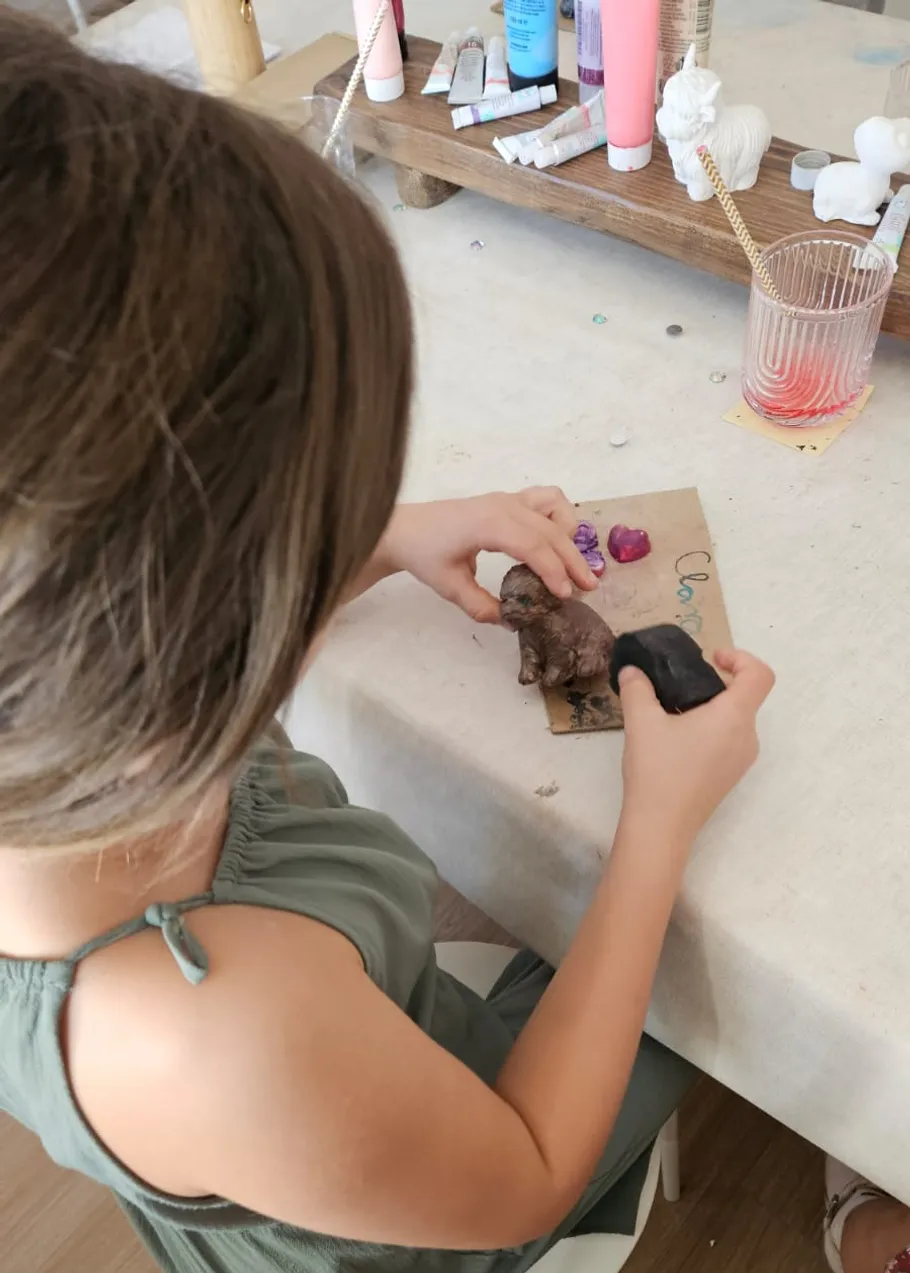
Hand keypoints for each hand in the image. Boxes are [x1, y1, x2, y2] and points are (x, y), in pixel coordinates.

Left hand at [378, 489, 597, 623]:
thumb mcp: (449, 586)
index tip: (565, 596)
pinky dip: (560, 515)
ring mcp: (508, 499)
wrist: (404, 528)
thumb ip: (481, 606)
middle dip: (573, 561)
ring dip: (570, 535)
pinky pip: (546, 498)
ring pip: (555, 508)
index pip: (533, 546)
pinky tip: (557, 540)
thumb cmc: (424, 554)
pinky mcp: (509, 500)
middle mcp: (504, 506)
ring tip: (572, 564)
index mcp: (488, 524)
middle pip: (551, 531)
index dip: (553, 572)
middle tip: (587, 589)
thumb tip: (512, 622)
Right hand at [618, 650, 774, 842]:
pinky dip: (712, 729)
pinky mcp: (730, 776)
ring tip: (675, 712)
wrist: (661, 827)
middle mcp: (748, 737)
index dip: (741, 658)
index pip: (760, 675)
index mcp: (735, 717)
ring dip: (713, 707)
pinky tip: (678, 740)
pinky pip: (730, 740)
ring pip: (737, 720)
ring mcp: (742, 761)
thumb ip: (637, 688)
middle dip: (718, 683)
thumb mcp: (641, 722)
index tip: (712, 659)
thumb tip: (632, 670)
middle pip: (747, 697)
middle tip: (682, 684)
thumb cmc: (658, 769)